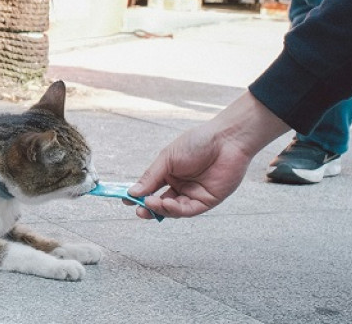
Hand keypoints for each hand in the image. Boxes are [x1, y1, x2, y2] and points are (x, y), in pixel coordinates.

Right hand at [129, 92, 288, 219]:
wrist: (225, 140)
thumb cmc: (197, 142)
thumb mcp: (167, 158)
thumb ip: (151, 177)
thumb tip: (133, 191)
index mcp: (169, 173)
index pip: (151, 188)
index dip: (139, 195)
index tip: (126, 199)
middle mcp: (181, 185)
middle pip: (161, 202)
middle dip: (149, 208)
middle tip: (138, 210)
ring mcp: (194, 194)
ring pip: (174, 210)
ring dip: (161, 209)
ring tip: (150, 203)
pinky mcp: (207, 201)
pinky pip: (189, 210)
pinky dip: (176, 210)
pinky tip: (166, 204)